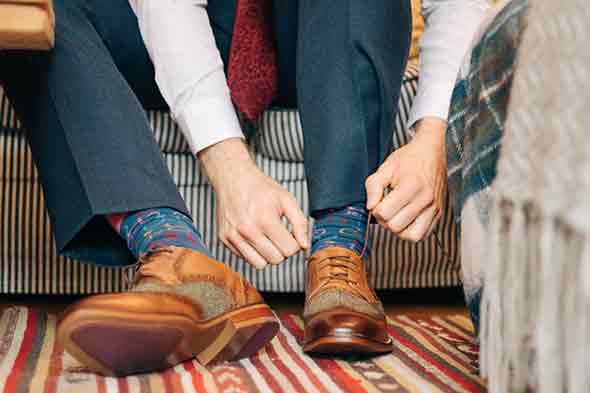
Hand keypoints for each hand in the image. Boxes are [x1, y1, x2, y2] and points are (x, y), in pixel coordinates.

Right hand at [199, 138, 308, 268]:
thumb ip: (300, 223)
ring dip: (267, 255)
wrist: (233, 178)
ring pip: (259, 265)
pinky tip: (254, 236)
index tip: (290, 235)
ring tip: (267, 239)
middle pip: (275, 260)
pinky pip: (245, 258)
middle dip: (282, 251)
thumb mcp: (287, 199)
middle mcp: (247, 230)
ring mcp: (233, 236)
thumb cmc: (261, 188)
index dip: (294, 244)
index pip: (289, 250)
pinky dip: (252, 251)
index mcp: (265, 219)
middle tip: (279, 237)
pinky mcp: (224, 239)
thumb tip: (304, 245)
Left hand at [365, 117, 446, 241]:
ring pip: (410, 236)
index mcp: (411, 185)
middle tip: (385, 208)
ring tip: (395, 215)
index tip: (378, 202)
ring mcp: (434, 208)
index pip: (384, 213)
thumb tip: (370, 207)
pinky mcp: (439, 213)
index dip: (376, 210)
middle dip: (385, 220)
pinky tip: (406, 219)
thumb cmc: (409, 159)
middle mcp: (425, 199)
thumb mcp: (385, 167)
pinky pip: (423, 235)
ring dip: (398, 229)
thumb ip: (373, 186)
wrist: (431, 152)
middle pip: (395, 227)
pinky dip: (411, 231)